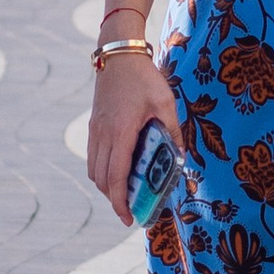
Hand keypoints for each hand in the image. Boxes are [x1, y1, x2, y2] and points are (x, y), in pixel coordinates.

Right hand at [85, 49, 180, 228]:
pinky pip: (93, 158)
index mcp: (121, 131)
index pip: (115, 176)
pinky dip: (103, 171)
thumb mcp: (165, 103)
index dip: (120, 201)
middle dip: (114, 198)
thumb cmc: (144, 78)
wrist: (119, 56)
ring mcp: (95, 131)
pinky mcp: (94, 126)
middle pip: (101, 179)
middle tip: (133, 209)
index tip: (129, 218)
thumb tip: (180, 158)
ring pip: (94, 170)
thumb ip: (172, 132)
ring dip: (107, 186)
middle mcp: (103, 135)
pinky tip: (119, 171)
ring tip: (127, 193)